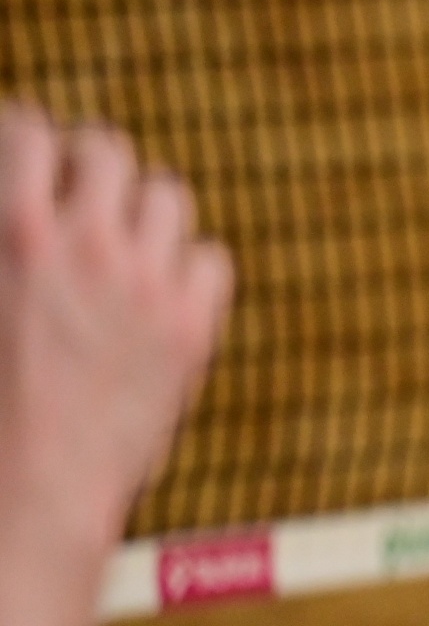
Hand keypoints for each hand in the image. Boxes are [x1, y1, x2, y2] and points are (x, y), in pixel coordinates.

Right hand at [0, 108, 231, 569]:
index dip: (21, 134)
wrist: (28, 494)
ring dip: (139, 206)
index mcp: (12, 235)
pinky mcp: (193, 330)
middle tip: (73, 188)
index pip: (27, 130)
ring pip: (166, 194)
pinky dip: (187, 265)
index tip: (20, 151)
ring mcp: (148, 287)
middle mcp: (85, 247)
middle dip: (86, 160)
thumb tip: (17, 220)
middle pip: (108, 148)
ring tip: (116, 235)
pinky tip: (159, 287)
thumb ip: (4, 245)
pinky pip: (210, 258)